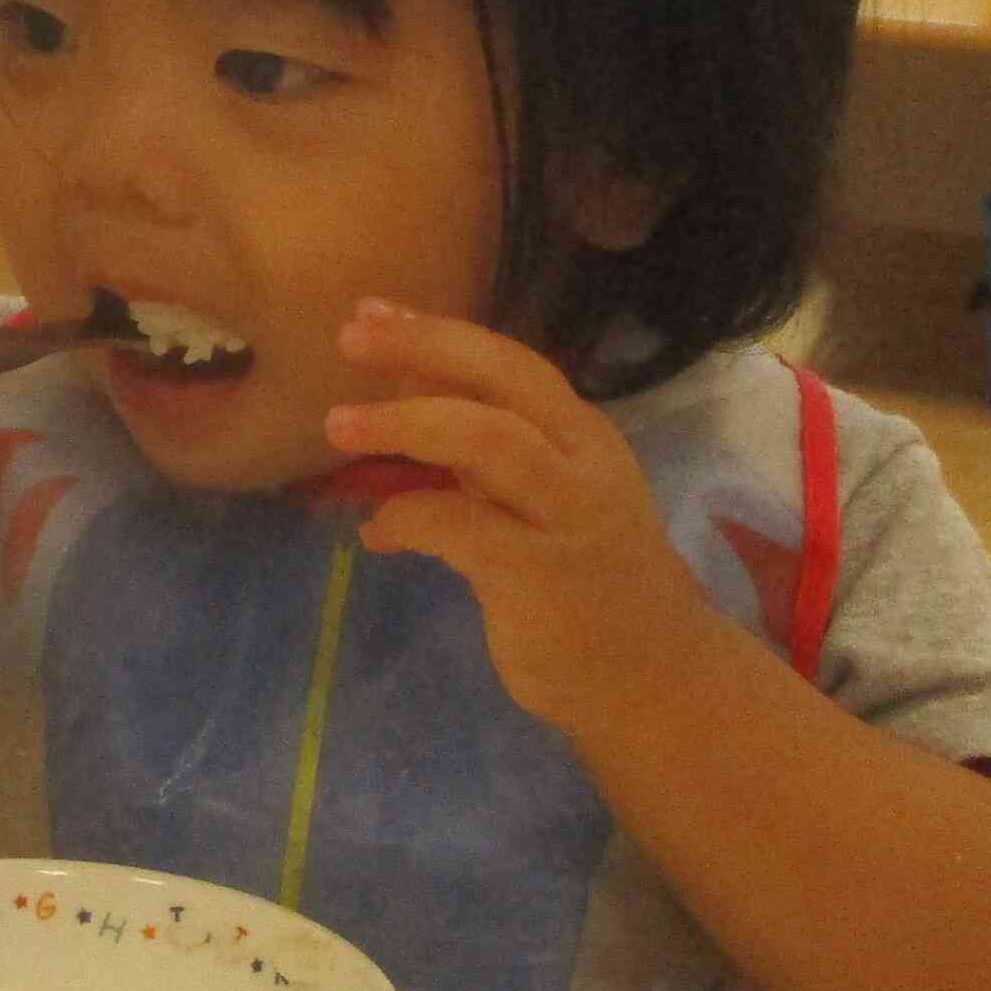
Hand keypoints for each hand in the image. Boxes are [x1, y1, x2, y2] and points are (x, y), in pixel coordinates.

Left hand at [321, 298, 720, 730]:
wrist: (651, 678)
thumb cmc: (585, 584)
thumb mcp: (536, 501)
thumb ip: (482, 454)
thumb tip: (403, 398)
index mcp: (582, 436)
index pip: (509, 363)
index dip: (438, 333)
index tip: (372, 312)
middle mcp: (583, 463)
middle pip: (504, 381)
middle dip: (424, 348)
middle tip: (350, 338)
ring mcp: (567, 517)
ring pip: (489, 441)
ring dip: (407, 424)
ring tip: (339, 427)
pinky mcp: (542, 575)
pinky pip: (461, 528)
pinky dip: (406, 520)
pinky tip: (375, 534)